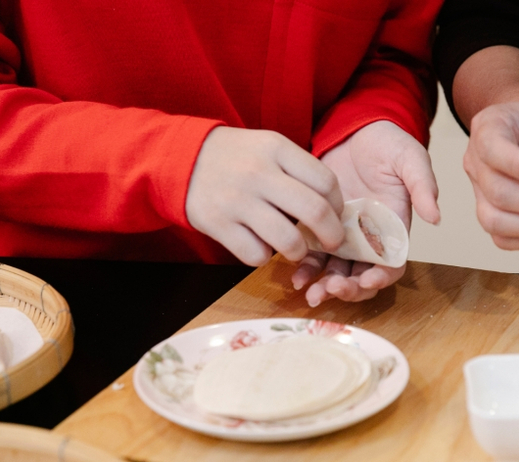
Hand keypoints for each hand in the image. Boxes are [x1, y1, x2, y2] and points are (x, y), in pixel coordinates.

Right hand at [187, 126, 344, 265]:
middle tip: (331, 242)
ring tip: (296, 249)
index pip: (326, 181)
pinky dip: (264, 257)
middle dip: (331, 235)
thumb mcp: (268, 146)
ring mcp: (237, 200)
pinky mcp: (218, 224)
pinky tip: (261, 245)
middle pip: (314, 212)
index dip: (338, 204)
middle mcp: (258, 173)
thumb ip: (298, 169)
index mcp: (276, 149)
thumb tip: (332, 206)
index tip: (335, 213)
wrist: (180, 158)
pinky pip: (256, 255)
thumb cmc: (236, 157)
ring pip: (288, 240)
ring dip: (299, 252)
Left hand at [292, 120, 439, 306]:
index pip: (392, 265)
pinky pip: (313, 253)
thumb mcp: (411, 159)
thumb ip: (423, 186)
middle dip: (347, 289)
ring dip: (323, 285)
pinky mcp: (320, 225)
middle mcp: (370, 238)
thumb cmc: (388, 144)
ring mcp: (344, 234)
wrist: (356, 128)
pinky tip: (294, 275)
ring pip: (335, 270)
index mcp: (394, 229)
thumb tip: (435, 217)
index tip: (367, 281)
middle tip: (329, 291)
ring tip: (308, 290)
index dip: (381, 278)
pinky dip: (305, 267)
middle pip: (361, 276)